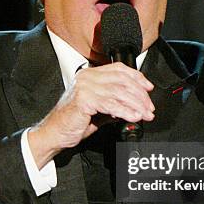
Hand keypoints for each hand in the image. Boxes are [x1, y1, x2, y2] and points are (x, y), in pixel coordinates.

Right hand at [28, 63, 153, 168]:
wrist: (54, 134)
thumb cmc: (73, 122)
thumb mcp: (99, 111)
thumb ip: (115, 104)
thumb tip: (135, 105)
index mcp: (90, 75)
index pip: (119, 69)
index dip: (137, 77)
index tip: (148, 88)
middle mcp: (87, 77)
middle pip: (122, 80)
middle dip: (140, 94)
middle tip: (149, 107)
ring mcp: (84, 87)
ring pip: (119, 91)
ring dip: (136, 104)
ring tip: (145, 114)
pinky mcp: (83, 99)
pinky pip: (111, 104)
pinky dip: (125, 111)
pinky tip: (133, 117)